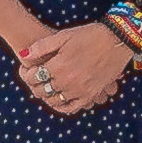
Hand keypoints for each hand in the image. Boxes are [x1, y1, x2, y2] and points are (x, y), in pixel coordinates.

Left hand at [15, 22, 133, 116]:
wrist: (117, 40)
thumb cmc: (89, 35)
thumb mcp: (63, 36)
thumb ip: (42, 46)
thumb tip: (23, 54)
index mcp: (59, 65)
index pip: (33, 77)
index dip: (26, 74)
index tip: (26, 70)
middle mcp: (68, 81)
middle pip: (41, 90)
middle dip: (34, 85)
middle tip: (34, 80)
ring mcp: (80, 90)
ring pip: (54, 100)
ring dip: (46, 95)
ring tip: (46, 87)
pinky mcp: (91, 95)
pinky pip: (72, 107)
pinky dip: (62, 106)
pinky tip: (59, 99)